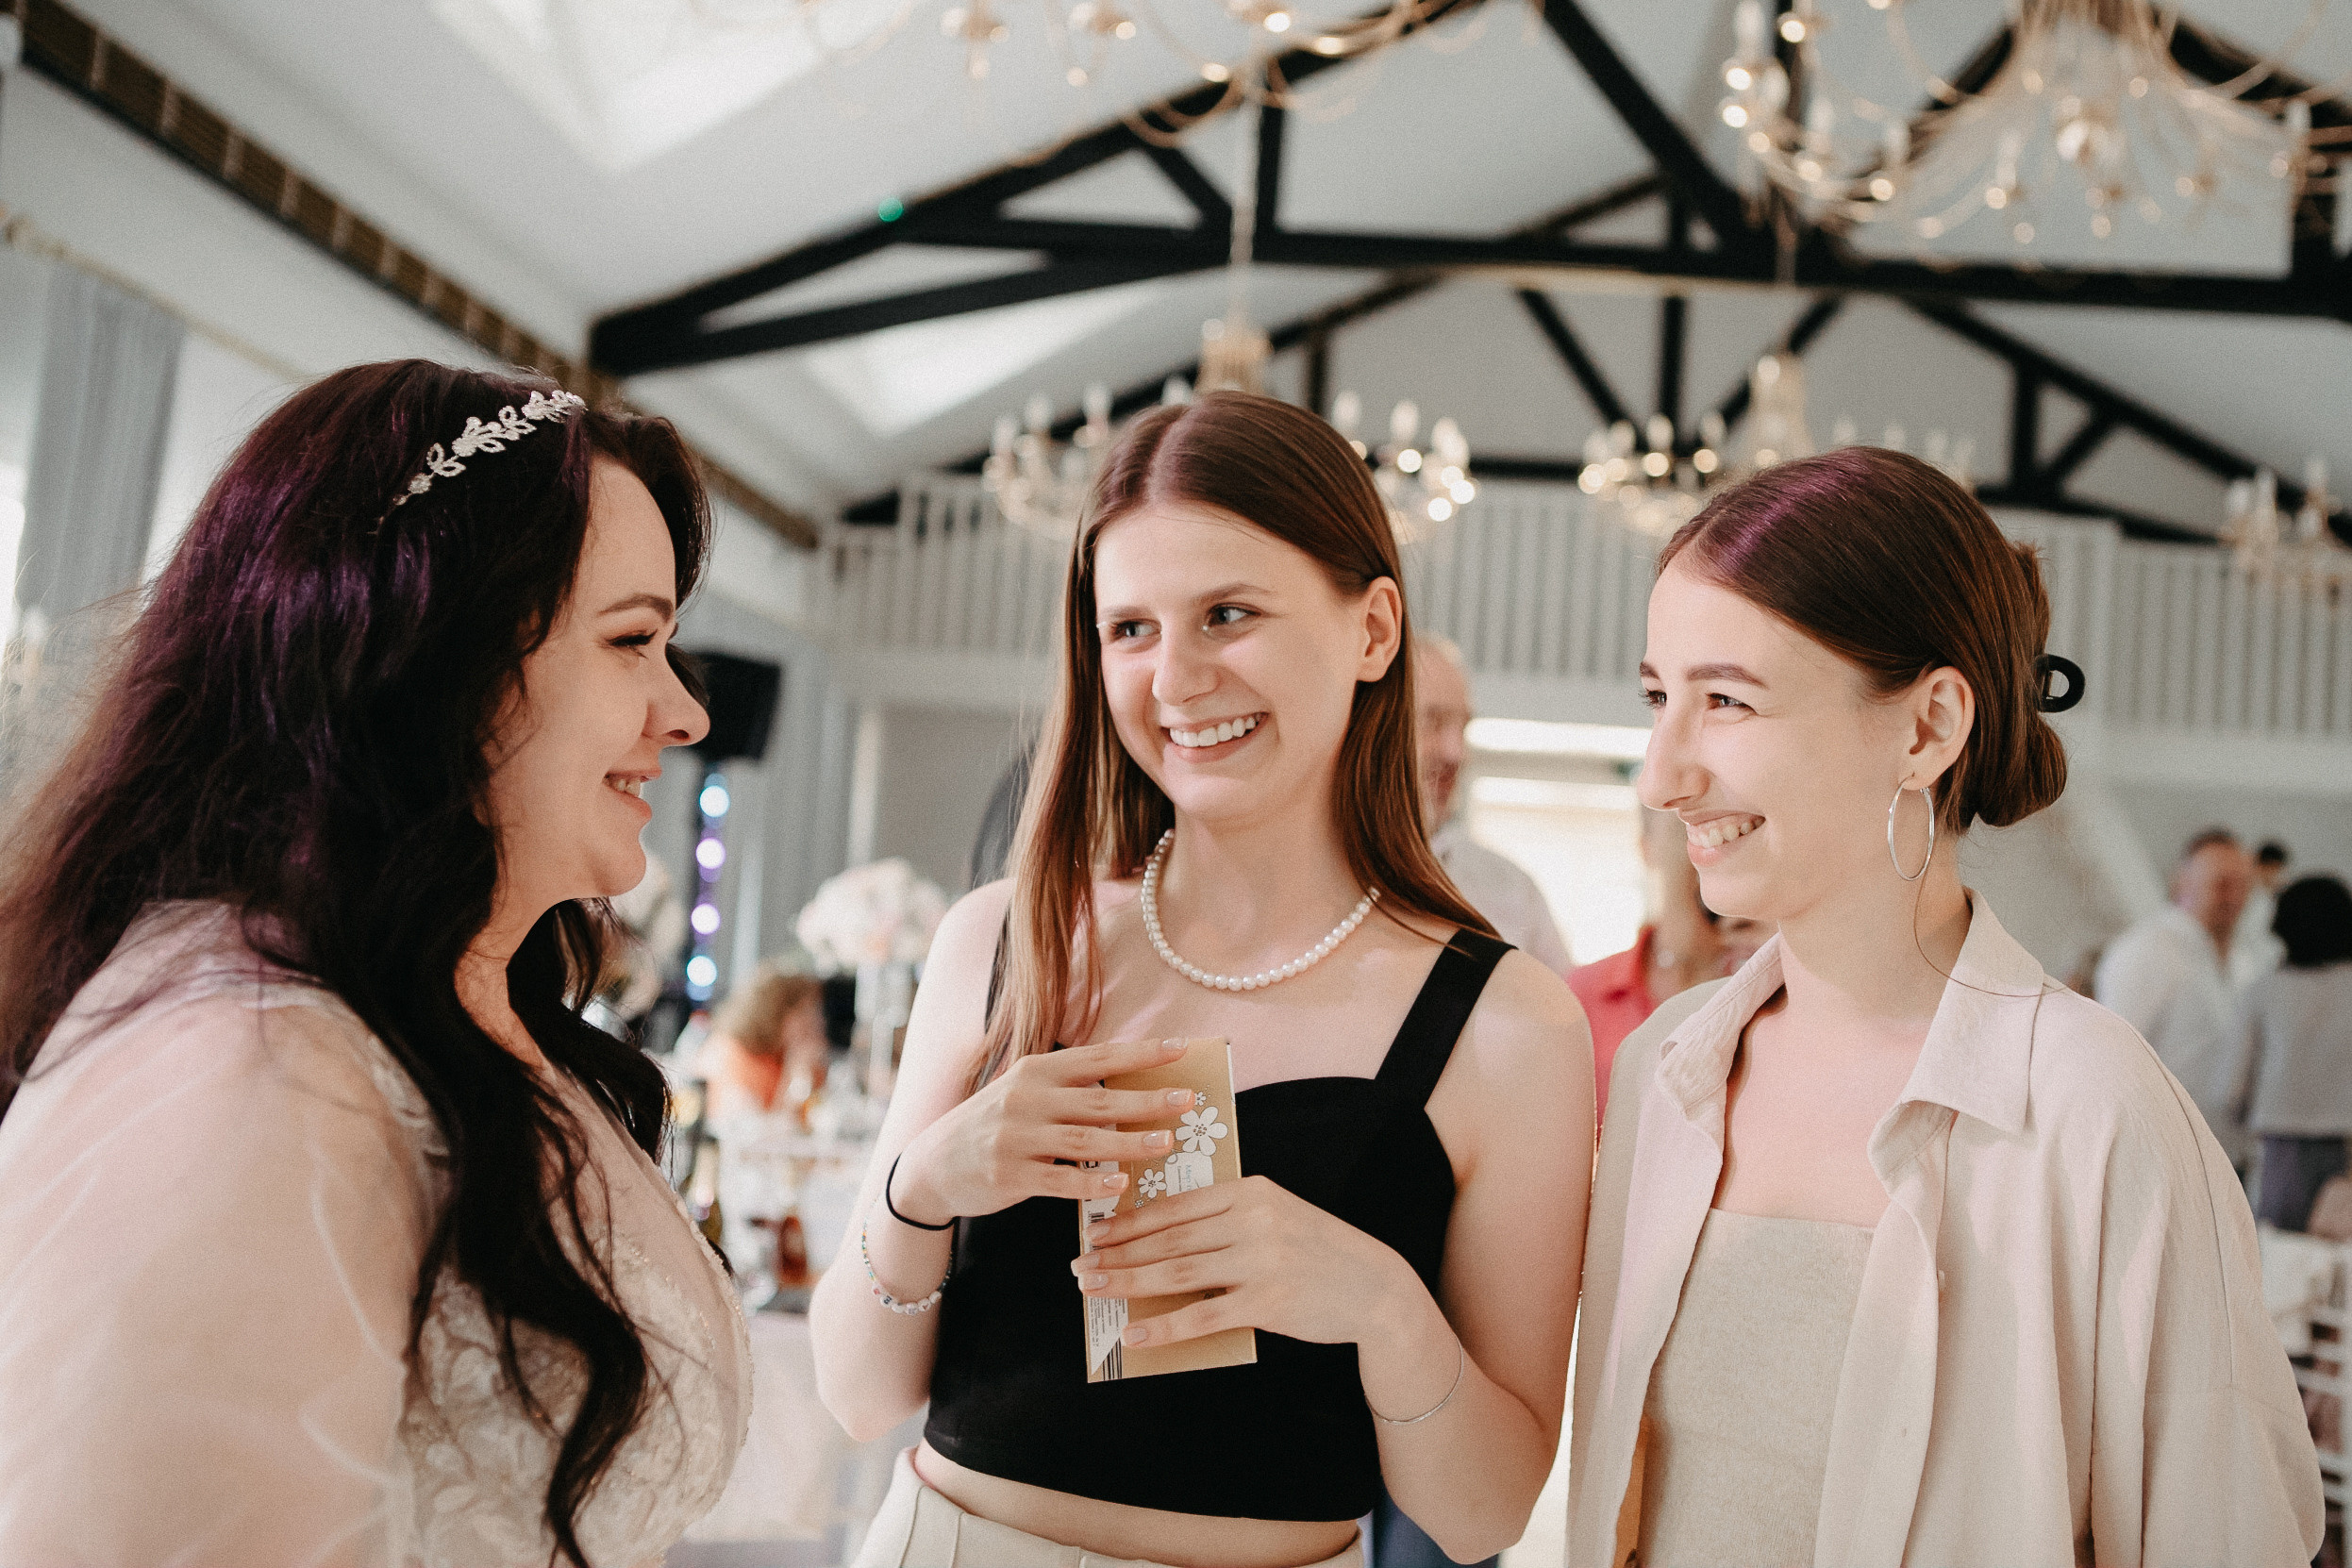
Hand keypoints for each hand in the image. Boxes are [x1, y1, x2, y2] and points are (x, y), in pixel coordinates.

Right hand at [892, 1038, 1199, 1221]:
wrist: (931, 1165)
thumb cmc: (991, 1127)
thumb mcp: (1022, 1094)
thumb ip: (1067, 1088)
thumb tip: (1129, 1084)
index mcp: (1035, 1071)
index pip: (1097, 1057)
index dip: (1140, 1053)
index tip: (1180, 1047)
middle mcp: (1025, 1098)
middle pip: (1099, 1098)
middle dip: (1148, 1099)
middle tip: (1188, 1099)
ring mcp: (1016, 1137)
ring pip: (1086, 1138)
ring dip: (1131, 1142)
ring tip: (1168, 1142)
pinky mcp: (1010, 1175)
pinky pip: (1061, 1179)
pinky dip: (1093, 1180)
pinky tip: (1121, 1182)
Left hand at [1070, 1174, 1414, 1349]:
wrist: (1375, 1288)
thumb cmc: (1318, 1252)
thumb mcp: (1276, 1215)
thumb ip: (1227, 1220)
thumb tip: (1163, 1239)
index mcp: (1249, 1191)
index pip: (1175, 1205)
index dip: (1129, 1221)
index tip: (1095, 1232)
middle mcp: (1252, 1220)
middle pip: (1168, 1239)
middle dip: (1118, 1253)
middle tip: (1080, 1265)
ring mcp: (1260, 1261)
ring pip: (1177, 1274)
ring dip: (1128, 1283)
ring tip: (1093, 1291)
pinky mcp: (1268, 1302)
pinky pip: (1202, 1317)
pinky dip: (1164, 1328)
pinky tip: (1134, 1335)